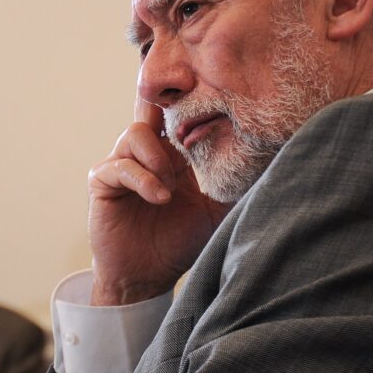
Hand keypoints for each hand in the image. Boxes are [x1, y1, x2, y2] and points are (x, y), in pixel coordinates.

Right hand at [87, 96, 230, 304]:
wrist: (146, 278)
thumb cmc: (180, 243)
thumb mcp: (217, 212)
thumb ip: (235, 187)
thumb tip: (269, 165)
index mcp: (174, 153)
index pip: (180, 115)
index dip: (193, 102)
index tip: (214, 93)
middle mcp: (148, 152)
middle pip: (152, 107)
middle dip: (169, 104)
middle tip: (188, 109)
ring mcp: (123, 163)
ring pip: (136, 132)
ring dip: (159, 157)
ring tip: (173, 187)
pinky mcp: (102, 180)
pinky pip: (120, 165)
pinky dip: (142, 178)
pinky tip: (160, 197)